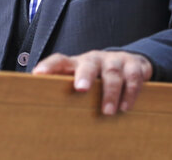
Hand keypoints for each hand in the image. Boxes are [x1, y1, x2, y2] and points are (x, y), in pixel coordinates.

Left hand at [32, 50, 152, 114]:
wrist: (131, 62)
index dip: (49, 66)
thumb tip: (44, 106)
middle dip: (85, 76)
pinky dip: (130, 92)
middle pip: (89, 64)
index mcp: (78, 63)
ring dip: (110, 92)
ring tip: (108, 112)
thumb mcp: (82, 79)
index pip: (60, 61)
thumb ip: (67, 88)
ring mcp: (115, 61)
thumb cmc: (99, 77)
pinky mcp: (134, 65)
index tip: (38, 75)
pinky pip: (133, 77)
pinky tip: (125, 107)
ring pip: (112, 73)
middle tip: (81, 89)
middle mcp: (95, 59)